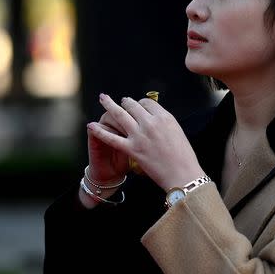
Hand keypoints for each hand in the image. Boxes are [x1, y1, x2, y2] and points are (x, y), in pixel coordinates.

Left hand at [87, 94, 203, 189]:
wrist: (183, 175)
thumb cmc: (183, 156)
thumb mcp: (177, 131)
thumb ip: (163, 121)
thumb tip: (152, 115)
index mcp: (164, 117)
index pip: (147, 102)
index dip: (141, 103)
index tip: (139, 105)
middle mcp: (150, 123)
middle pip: (132, 105)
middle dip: (125, 102)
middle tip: (121, 101)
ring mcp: (139, 136)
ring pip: (119, 115)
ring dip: (109, 104)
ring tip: (103, 98)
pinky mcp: (132, 149)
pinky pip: (111, 138)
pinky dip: (99, 131)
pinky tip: (91, 125)